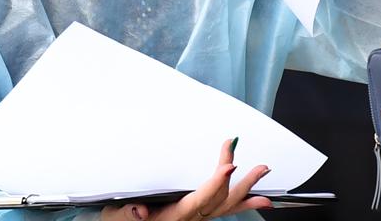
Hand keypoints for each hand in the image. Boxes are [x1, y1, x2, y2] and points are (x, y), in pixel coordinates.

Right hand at [101, 138, 271, 220]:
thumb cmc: (122, 219)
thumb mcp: (117, 215)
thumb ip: (128, 213)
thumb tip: (140, 211)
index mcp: (174, 216)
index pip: (199, 200)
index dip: (215, 184)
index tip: (228, 166)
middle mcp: (190, 218)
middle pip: (222, 202)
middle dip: (242, 183)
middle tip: (259, 166)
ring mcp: (197, 217)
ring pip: (227, 206)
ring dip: (248, 190)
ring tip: (263, 172)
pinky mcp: (199, 214)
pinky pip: (225, 209)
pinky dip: (244, 203)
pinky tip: (260, 198)